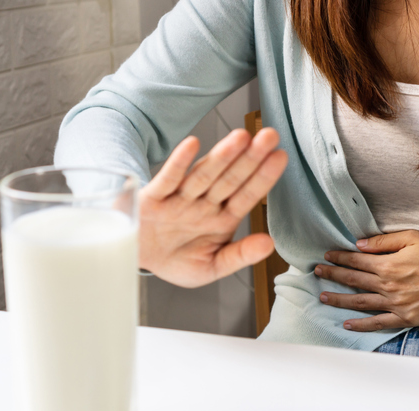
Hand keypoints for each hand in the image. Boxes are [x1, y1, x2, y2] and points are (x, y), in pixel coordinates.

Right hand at [138, 128, 287, 287]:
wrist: (137, 259)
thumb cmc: (176, 261)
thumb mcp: (211, 267)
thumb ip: (239, 256)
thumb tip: (269, 244)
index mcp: (222, 219)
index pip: (247, 196)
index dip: (264, 177)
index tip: (280, 157)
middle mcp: (204, 204)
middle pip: (230, 179)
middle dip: (250, 158)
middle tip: (269, 136)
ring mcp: (180, 198)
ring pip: (204, 175)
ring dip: (222, 156)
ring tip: (241, 137)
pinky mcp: (155, 197)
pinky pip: (168, 179)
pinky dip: (179, 162)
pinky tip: (193, 145)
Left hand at [314, 230, 418, 330]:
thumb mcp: (413, 238)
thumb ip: (384, 242)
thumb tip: (359, 245)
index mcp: (388, 264)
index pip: (356, 261)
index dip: (339, 258)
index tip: (326, 256)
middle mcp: (388, 285)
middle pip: (353, 280)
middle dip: (333, 275)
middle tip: (317, 272)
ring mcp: (396, 304)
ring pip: (360, 303)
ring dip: (339, 300)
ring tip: (323, 298)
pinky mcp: (406, 318)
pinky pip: (378, 323)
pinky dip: (361, 325)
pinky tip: (347, 324)